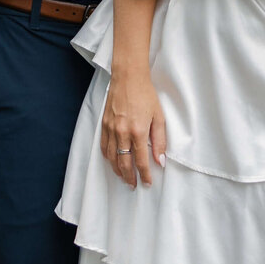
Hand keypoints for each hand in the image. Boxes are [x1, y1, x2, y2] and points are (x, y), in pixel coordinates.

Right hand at [101, 69, 166, 187]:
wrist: (128, 78)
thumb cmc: (145, 94)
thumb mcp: (158, 117)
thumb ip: (160, 141)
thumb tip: (160, 160)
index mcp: (138, 131)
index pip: (141, 161)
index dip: (145, 175)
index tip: (147, 183)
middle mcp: (122, 132)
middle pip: (124, 163)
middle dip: (129, 177)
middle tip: (134, 185)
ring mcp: (111, 129)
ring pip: (112, 157)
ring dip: (118, 170)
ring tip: (124, 177)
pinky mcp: (104, 124)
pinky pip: (104, 147)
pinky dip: (108, 157)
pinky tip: (113, 161)